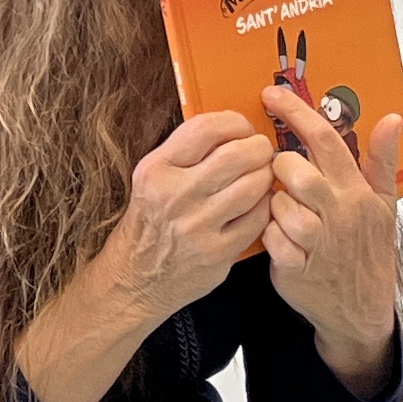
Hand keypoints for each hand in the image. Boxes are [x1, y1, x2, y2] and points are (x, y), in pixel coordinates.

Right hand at [96, 111, 274, 328]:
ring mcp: (198, 226)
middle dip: (258, 147)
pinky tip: (259, 202)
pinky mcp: (217, 253)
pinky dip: (266, 206)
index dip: (234, 123)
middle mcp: (175, 196)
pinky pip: (258, 218)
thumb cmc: (150, 222)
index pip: (206, 128)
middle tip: (261, 150)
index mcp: (156, 169)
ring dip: (266, 175)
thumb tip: (231, 127)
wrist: (136, 278)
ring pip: (253, 185)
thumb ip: (185, 152)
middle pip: (237, 155)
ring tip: (262, 174)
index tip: (242, 128)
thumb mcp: (152, 177)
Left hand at [262, 89, 401, 390]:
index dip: (294, 111)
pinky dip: (270, 235)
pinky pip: (270, 238)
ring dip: (275, 206)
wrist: (362, 312)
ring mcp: (317, 243)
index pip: (324, 138)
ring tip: (287, 213)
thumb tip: (392, 119)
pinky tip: (282, 238)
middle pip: (294, 171)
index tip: (270, 94)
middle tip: (284, 177)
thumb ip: (382, 160)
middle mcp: (338, 214)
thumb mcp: (384, 206)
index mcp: (356, 192)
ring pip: (279, 205)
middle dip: (280, 168)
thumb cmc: (368, 252)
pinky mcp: (295, 268)